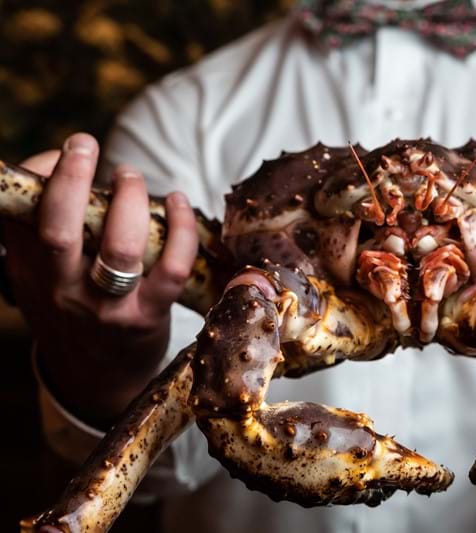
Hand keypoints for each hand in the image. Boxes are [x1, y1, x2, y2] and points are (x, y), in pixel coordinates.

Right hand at [2, 133, 197, 425]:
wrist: (95, 376)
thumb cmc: (70, 306)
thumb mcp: (36, 272)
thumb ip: (35, 227)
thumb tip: (50, 163)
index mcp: (31, 271)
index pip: (24, 219)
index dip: (41, 176)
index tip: (63, 150)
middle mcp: (64, 290)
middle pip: (61, 229)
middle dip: (72, 178)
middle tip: (85, 145)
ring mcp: (108, 306)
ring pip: (121, 246)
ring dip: (130, 200)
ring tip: (130, 176)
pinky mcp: (149, 316)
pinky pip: (172, 268)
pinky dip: (182, 228)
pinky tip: (178, 203)